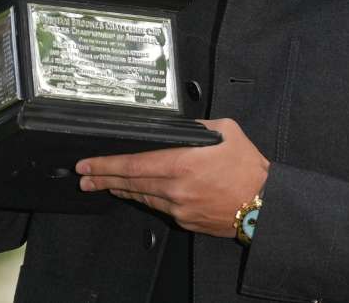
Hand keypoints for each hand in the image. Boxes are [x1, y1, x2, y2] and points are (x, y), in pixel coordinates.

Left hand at [76, 118, 268, 237]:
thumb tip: (179, 127)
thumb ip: (197, 127)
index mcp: (181, 164)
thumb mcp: (225, 131)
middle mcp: (174, 189)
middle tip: (83, 177)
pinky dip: (145, 199)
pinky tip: (137, 194)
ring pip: (141, 197)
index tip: (87, 164)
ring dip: (120, 190)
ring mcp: (178, 208)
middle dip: (102, 179)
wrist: (265, 204)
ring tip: (104, 184)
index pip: (132, 165)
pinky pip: (159, 208)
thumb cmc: (248, 167)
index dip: (105, 165)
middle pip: (129, 184)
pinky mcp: (186, 221)